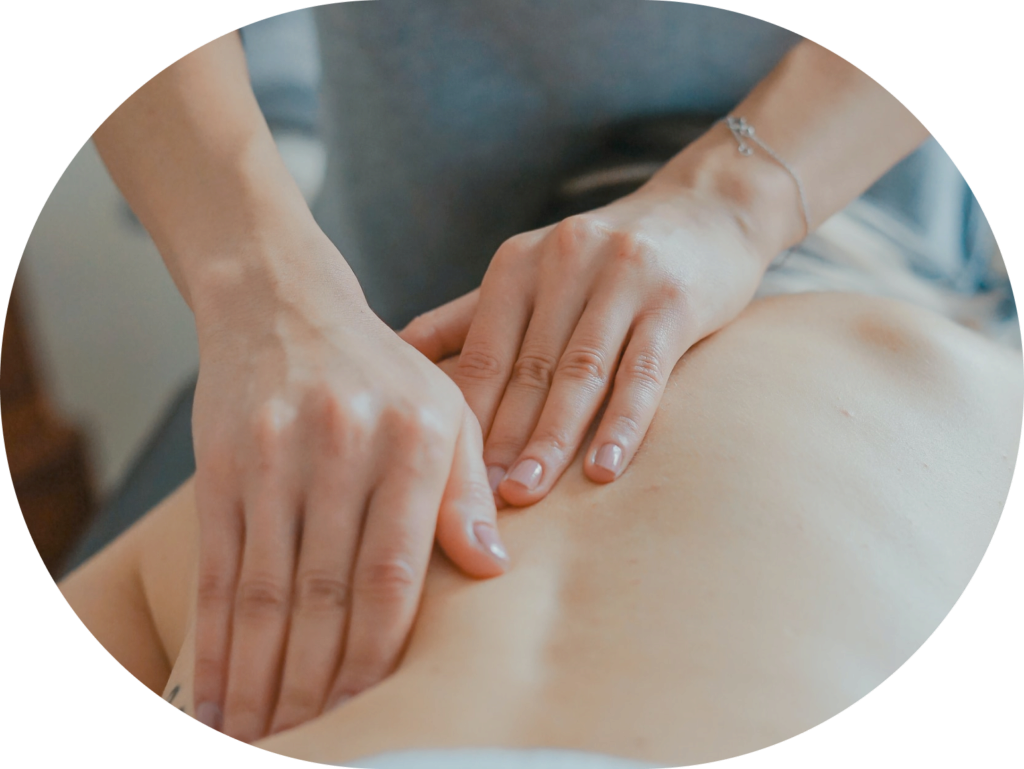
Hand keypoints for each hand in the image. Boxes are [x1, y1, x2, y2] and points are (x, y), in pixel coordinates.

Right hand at [188, 234, 508, 742]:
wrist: (283, 302)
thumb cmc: (381, 370)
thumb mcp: (446, 410)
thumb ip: (467, 490)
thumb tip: (492, 570)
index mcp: (414, 440)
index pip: (394, 572)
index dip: (380, 652)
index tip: (374, 707)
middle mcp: (343, 448)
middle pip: (325, 592)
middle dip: (317, 682)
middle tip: (313, 741)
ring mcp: (275, 455)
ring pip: (265, 591)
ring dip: (261, 675)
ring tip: (262, 734)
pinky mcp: (221, 464)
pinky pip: (217, 567)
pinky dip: (214, 637)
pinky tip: (214, 688)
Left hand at [401, 176, 771, 505]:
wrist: (707, 209)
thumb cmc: (607, 259)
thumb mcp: (533, 272)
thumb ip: (469, 315)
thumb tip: (396, 353)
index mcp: (519, 263)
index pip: (482, 352)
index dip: (464, 416)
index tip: (444, 476)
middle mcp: (565, 262)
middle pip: (527, 368)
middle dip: (501, 439)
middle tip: (478, 501)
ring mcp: (623, 278)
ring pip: (580, 373)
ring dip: (552, 439)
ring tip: (527, 493)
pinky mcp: (675, 300)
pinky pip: (644, 371)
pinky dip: (623, 423)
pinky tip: (604, 470)